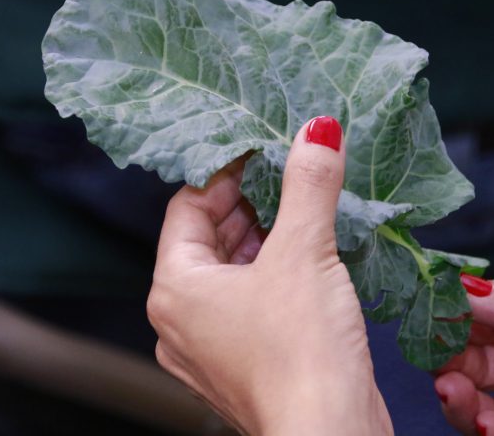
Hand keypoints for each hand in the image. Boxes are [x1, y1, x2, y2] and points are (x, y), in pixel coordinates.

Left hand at [147, 117, 392, 435]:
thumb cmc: (303, 354)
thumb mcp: (305, 253)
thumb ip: (309, 186)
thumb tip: (317, 132)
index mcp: (176, 289)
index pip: (188, 206)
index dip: (226, 172)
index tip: (264, 151)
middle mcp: (183, 320)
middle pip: (210, 238)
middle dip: (252, 203)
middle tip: (291, 174)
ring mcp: (213, 346)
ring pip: (234, 271)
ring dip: (268, 238)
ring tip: (307, 211)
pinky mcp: (246, 362)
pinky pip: (252, 301)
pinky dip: (277, 273)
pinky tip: (313, 259)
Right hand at [437, 267, 493, 434]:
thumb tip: (463, 286)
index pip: (490, 309)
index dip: (456, 311)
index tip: (427, 312)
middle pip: (482, 354)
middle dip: (450, 353)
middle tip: (431, 353)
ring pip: (490, 399)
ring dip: (460, 394)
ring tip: (450, 388)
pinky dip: (487, 428)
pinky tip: (482, 421)